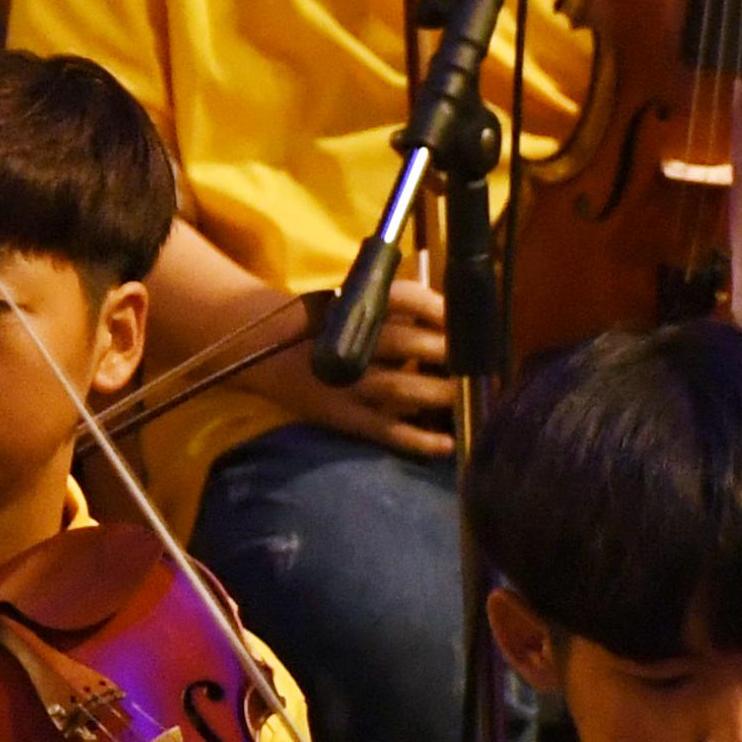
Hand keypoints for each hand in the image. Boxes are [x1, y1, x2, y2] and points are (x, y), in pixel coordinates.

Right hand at [253, 274, 453, 457]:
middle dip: (449, 353)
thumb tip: (458, 320)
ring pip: (402, 387)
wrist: (262, 350)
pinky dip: (418, 439)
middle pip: (409, 342)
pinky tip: (445, 444)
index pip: (406, 297)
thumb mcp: (352, 303)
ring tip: (467, 398)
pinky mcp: (343, 415)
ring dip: (440, 393)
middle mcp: (353, 343)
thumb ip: (399, 308)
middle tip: (478, 363)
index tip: (467, 319)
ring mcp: (348, 383)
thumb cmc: (322, 325)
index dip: (440, 308)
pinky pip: (386, 431)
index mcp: (356, 307)